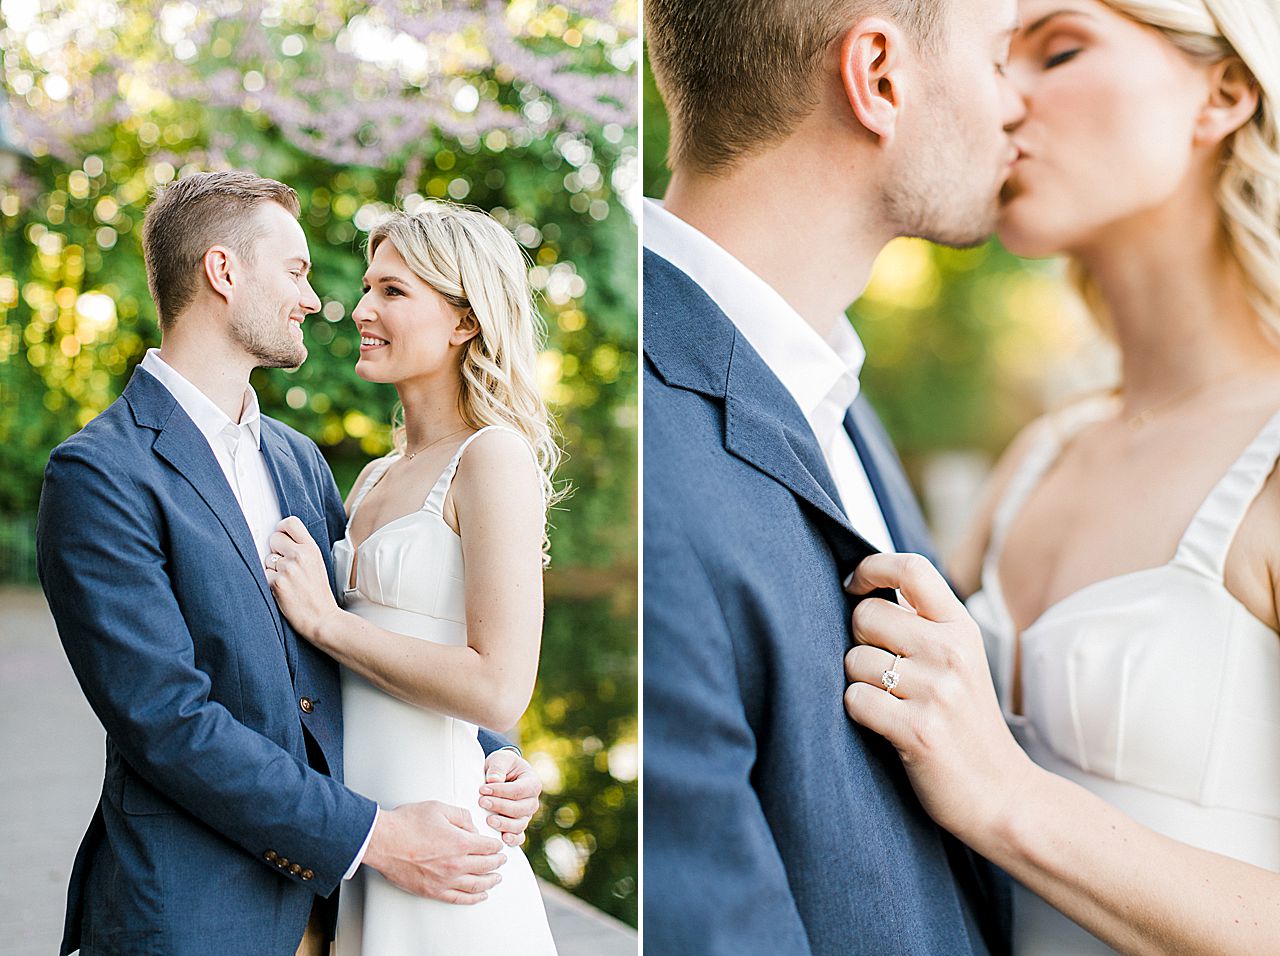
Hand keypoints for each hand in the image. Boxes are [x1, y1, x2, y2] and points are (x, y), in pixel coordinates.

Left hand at [264, 516, 340, 640]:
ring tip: (287, 582)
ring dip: (272, 569)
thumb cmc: (318, 594)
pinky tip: (282, 591)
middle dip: (275, 550)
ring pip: (267, 558)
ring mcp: (288, 569)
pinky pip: (263, 575)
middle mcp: (300, 555)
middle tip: (285, 566)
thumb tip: (278, 539)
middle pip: (274, 538)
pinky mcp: (277, 583)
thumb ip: (302, 549)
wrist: (323, 618)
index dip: (281, 529)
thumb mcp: (317, 564)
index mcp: (311, 548)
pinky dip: (269, 583)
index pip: (290, 522)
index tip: (281, 538)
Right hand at [363, 800, 506, 903]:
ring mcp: (444, 880)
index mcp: (460, 842)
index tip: (498, 846)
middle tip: (502, 861)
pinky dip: (473, 898)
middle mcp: (456, 864)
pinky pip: (459, 898)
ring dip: (490, 881)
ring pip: (476, 885)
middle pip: (486, 866)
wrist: (383, 841)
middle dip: (497, 863)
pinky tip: (481, 895)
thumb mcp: (439, 808)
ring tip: (497, 878)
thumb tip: (473, 828)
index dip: (496, 846)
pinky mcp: (432, 891)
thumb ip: (462, 816)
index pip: (488, 847)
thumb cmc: (407, 822)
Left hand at [480, 750, 541, 846]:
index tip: (483, 789)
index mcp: (532, 783)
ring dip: (504, 824)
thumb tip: (493, 780)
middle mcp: (532, 802)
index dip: (501, 791)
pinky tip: (503, 839)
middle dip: (500, 807)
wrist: (503, 774)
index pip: (518, 790)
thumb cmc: (503, 766)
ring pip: (519, 825)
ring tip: (488, 820)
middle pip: (520, 809)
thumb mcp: (501, 759)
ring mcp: (526, 816)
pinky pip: (519, 837)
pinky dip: (513, 840)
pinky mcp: (518, 826)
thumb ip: (498, 767)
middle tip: (482, 802)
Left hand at [842, 552, 1033, 842]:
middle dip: (858, 640)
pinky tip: (886, 726)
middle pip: (866, 615)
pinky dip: (860, 712)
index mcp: (961, 628)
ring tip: (892, 703)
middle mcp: (951, 652)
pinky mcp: (917, 729)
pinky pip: (855, 699)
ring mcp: (937, 691)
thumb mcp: (959, 660)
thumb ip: (922, 623)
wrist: (1003, 795)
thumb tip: (863, 589)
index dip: (870, 567)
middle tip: (881, 669)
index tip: (853, 585)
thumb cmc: (966, 724)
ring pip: (854, 660)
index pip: (911, 568)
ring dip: (859, 682)